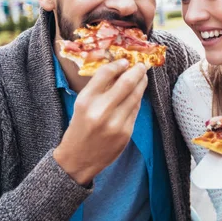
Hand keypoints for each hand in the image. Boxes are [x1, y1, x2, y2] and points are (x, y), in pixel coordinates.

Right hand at [53, 60, 147, 184]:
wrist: (78, 159)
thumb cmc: (79, 127)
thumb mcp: (82, 105)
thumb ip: (99, 88)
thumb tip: (120, 70)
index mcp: (86, 100)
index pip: (106, 73)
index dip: (118, 64)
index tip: (124, 61)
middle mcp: (101, 110)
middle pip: (126, 82)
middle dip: (137, 71)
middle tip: (141, 65)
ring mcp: (116, 123)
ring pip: (135, 96)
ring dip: (141, 84)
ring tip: (142, 77)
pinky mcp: (126, 132)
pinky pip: (136, 110)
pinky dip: (137, 100)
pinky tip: (137, 94)